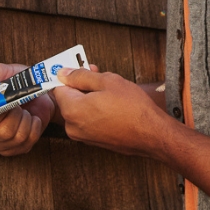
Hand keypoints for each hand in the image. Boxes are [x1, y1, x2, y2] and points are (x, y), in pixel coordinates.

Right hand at [0, 64, 53, 156]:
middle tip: (15, 103)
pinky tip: (31, 119)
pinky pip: (28, 141)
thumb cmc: (16, 82)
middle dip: (14, 114)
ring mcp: (1, 143)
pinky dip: (34, 126)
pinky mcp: (17, 148)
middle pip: (1, 133)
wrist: (39, 88)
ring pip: (16, 138)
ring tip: (24, 110)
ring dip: (25, 119)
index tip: (4, 103)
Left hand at [49, 69, 174, 157]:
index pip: (58, 87)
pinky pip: (88, 120)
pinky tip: (111, 104)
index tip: (78, 67)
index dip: (69, 75)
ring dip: (89, 97)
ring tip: (109, 89)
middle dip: (81, 85)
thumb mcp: (107, 81)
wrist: (151, 134)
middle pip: (69, 99)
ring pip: (79, 109)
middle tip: (97, 74)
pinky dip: (95, 110)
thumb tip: (64, 73)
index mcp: (72, 110)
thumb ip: (81, 76)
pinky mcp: (94, 141)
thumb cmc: (132, 108)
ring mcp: (83, 136)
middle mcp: (73, 126)